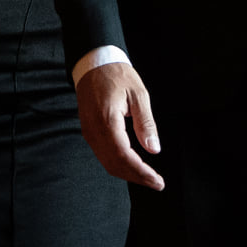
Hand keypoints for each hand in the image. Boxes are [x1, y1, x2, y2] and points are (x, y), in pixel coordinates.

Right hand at [75, 62, 163, 189]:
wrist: (93, 63)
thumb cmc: (117, 75)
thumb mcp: (138, 95)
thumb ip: (146, 124)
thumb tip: (154, 149)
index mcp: (107, 120)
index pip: (124, 156)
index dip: (141, 172)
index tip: (157, 181)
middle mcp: (94, 130)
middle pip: (114, 164)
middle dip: (136, 177)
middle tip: (156, 183)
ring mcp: (89, 132)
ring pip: (107, 162)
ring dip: (127, 173)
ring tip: (147, 177)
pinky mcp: (88, 131)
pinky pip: (102, 155)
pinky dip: (118, 164)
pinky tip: (132, 164)